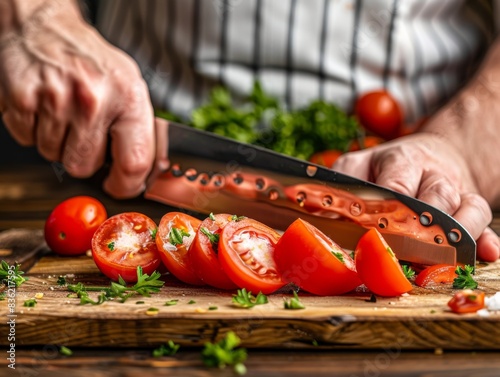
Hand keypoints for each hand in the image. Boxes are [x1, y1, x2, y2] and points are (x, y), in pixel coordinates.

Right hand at [0, 1, 154, 197]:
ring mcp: (57, 100)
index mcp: (128, 98)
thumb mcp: (129, 86)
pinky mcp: (23, 100)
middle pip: (86, 166)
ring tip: (63, 113)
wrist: (45, 27)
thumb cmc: (90, 60)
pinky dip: (34, 130)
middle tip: (84, 132)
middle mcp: (94, 99)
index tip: (120, 187)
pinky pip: (28, 140)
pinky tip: (44, 108)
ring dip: (58, 142)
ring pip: (54, 156)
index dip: (126, 185)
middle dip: (84, 158)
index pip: (134, 162)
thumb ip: (138, 129)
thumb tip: (146, 170)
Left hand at [333, 132, 499, 261]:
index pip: (399, 185)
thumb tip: (320, 214)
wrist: (426, 153)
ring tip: (448, 255)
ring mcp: (456, 189)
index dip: (391, 211)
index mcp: (401, 162)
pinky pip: (485, 222)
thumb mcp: (356, 166)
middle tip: (411, 249)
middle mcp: (433, 174)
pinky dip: (486, 238)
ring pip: (468, 207)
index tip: (378, 233)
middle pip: (438, 196)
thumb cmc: (384, 167)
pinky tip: (487, 253)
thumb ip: (339, 186)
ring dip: (459, 233)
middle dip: (426, 225)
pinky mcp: (469, 204)